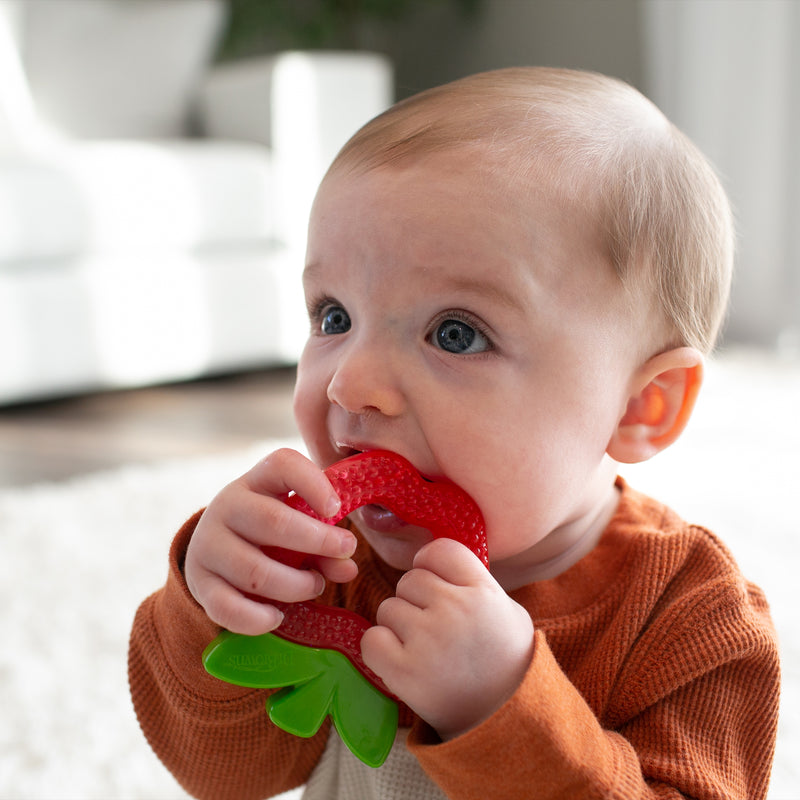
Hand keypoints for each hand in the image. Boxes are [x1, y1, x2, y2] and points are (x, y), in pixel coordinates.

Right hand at [185, 448, 358, 634]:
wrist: (216, 549)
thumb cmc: (270, 530)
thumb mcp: (298, 523)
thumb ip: (326, 542)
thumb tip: (347, 567)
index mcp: (256, 480)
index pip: (283, 464)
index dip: (314, 484)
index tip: (337, 509)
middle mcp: (227, 506)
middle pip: (274, 521)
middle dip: (318, 541)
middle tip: (344, 553)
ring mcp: (208, 545)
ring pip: (256, 572)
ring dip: (296, 586)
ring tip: (315, 585)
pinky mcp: (199, 583)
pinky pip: (228, 608)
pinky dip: (259, 618)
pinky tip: (278, 616)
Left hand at [361, 538, 533, 739]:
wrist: (506, 721)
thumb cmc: (505, 660)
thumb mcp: (505, 608)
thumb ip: (471, 581)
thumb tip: (432, 561)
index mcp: (483, 590)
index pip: (439, 551)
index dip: (431, 565)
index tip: (437, 585)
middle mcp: (455, 609)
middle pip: (409, 579)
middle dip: (416, 600)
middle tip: (435, 628)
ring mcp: (428, 639)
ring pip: (388, 607)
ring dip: (399, 626)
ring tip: (424, 649)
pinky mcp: (404, 671)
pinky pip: (371, 639)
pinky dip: (380, 649)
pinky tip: (402, 661)